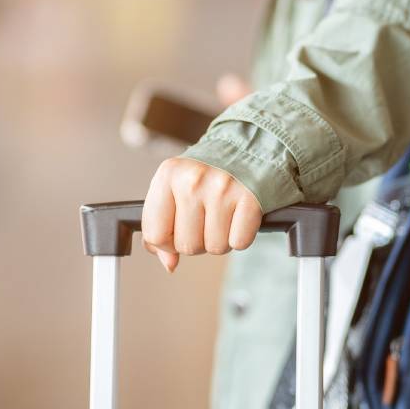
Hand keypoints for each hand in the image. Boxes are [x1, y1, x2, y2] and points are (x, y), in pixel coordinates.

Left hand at [141, 73, 257, 272]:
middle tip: (208, 219)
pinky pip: (239, 242)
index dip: (167, 242)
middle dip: (198, 240)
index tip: (178, 232)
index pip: (154, 234)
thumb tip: (168, 263)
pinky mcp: (251, 199)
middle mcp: (193, 180)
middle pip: (186, 246)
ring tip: (225, 216)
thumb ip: (164, 224)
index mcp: (168, 175)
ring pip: (214, 248)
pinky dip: (241, 236)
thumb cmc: (211, 171)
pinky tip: (240, 217)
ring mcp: (223, 189)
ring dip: (221, 239)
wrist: (254, 145)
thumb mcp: (178, 186)